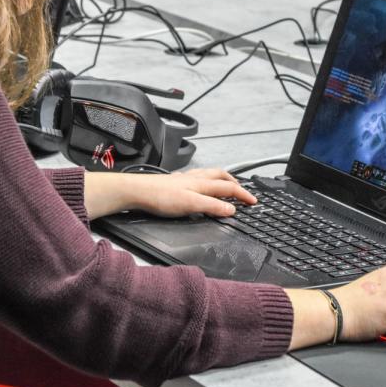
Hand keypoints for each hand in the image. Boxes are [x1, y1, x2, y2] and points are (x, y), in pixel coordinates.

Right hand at [84, 169, 254, 219]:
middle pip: (223, 178)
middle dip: (241, 187)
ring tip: (248, 200)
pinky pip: (208, 201)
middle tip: (252, 197)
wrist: (133, 189)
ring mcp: (190, 188)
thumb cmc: (150, 192)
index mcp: (191, 177)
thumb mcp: (174, 191)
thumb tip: (199, 200)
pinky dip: (221, 206)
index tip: (243, 188)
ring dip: (237, 192)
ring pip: (219, 186)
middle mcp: (193, 180)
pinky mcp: (185, 199)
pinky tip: (231, 211)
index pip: (217, 174)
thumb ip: (186, 193)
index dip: (233, 180)